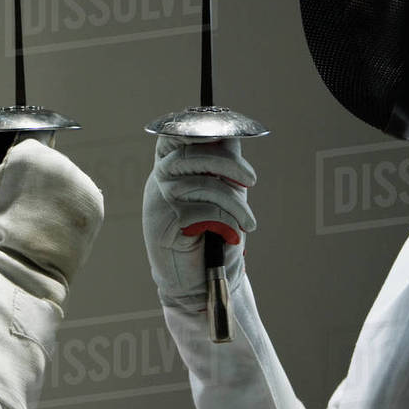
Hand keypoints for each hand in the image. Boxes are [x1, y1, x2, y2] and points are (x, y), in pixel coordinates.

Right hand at [0, 134, 103, 285]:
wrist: (20, 262)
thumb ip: (0, 151)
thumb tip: (15, 134)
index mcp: (31, 151)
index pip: (33, 141)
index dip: (24, 160)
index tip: (18, 175)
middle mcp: (60, 161)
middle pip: (52, 161)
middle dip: (41, 178)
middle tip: (26, 202)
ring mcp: (80, 181)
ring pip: (68, 181)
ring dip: (57, 194)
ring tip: (39, 217)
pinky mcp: (94, 202)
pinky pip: (82, 198)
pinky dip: (71, 209)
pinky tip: (56, 223)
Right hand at [142, 136, 256, 303]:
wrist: (198, 281)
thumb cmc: (212, 233)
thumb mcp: (222, 191)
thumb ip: (223, 161)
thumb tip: (231, 133)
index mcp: (169, 167)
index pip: (174, 135)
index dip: (195, 126)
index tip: (221, 130)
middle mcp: (158, 180)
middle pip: (190, 153)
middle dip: (228, 163)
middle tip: (251, 181)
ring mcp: (158, 202)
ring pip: (201, 183)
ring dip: (235, 204)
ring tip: (248, 223)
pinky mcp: (164, 226)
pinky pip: (203, 212)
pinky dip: (224, 223)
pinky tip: (230, 236)